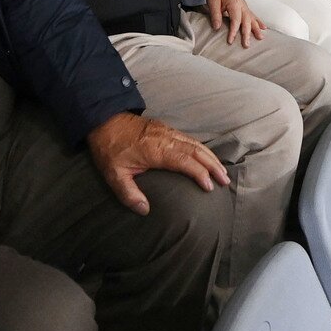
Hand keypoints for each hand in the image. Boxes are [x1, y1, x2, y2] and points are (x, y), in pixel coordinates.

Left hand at [87, 112, 229, 214]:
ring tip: (222, 170)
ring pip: (195, 144)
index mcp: (156, 150)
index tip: (210, 186)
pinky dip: (202, 149)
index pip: (185, 162)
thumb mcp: (113, 175)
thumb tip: (145, 210)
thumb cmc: (109, 148)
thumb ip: (129, 194)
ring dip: (210, 157)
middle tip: (225, 180)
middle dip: (213, 166)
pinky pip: (189, 139)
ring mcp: (168, 132)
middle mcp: (167, 139)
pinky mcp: (166, 129)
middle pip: (196, 151)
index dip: (200, 174)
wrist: (104, 120)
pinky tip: (206, 157)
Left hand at [206, 0, 265, 47]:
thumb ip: (215, 15)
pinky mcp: (246, 8)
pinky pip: (254, 16)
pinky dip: (259, 22)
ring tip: (260, 38)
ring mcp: (245, 7)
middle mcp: (242, 5)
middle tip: (246, 45)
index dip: (233, 31)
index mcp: (234, 3)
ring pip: (252, 19)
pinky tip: (264, 28)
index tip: (230, 41)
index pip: (235, 20)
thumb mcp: (213, 2)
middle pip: (246, 21)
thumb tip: (217, 27)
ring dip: (256, 29)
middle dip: (247, 33)